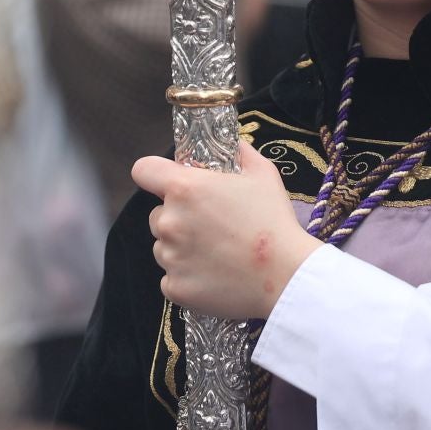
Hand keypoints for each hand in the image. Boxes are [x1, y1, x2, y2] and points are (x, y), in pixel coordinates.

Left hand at [133, 144, 320, 320]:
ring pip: (164, 247)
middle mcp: (169, 221)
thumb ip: (240, 152)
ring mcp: (169, 257)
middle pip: (157, 215)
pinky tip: (215, 275)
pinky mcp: (174, 287)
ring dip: (181, 249)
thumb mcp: (263, 173)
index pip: (144, 170)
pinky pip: (171, 278)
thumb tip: (232, 142)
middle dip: (178, 218)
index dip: (154, 174)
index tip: (167, 182)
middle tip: (211, 228)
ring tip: (218, 254)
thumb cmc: (274, 221)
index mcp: (184, 188)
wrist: (286, 275)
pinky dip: (188, 277)